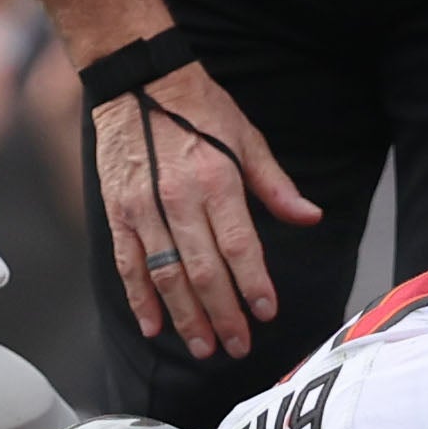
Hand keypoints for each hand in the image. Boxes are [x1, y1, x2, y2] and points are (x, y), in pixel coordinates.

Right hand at [91, 56, 321, 359]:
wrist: (136, 81)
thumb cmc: (197, 109)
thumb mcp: (246, 139)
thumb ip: (276, 186)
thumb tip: (311, 218)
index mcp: (216, 181)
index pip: (239, 247)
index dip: (252, 285)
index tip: (265, 314)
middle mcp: (177, 199)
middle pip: (203, 271)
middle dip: (222, 315)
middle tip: (238, 346)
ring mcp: (142, 208)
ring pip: (166, 276)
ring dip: (185, 317)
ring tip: (203, 348)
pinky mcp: (116, 212)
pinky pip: (128, 264)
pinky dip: (139, 299)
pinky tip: (154, 326)